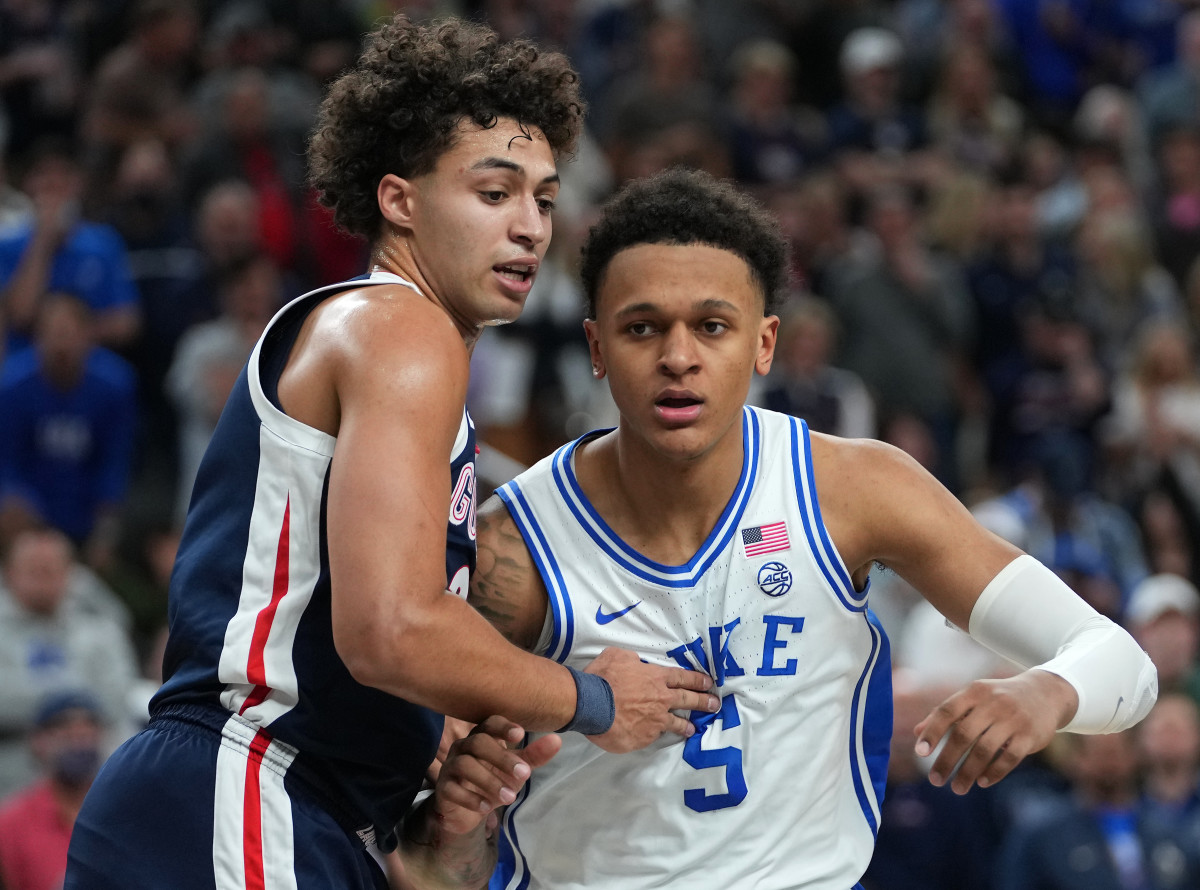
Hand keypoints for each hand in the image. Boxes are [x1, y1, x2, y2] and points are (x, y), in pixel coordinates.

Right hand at [431, 716, 561, 836]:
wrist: (467, 810)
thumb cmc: (493, 780)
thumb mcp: (516, 769)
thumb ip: (534, 756)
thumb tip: (557, 740)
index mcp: (482, 737)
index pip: (489, 723)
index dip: (503, 727)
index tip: (520, 735)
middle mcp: (464, 747)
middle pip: (478, 742)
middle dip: (502, 758)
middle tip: (524, 775)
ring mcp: (450, 766)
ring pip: (464, 765)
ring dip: (489, 781)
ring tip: (510, 798)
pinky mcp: (443, 788)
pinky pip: (452, 789)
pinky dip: (470, 798)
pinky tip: (487, 807)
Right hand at [584, 647, 717, 753]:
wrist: (592, 704)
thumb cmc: (602, 678)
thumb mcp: (617, 656)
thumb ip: (632, 660)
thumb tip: (637, 663)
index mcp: (655, 678)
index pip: (682, 678)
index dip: (696, 680)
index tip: (708, 683)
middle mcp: (660, 699)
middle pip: (687, 699)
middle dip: (703, 701)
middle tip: (714, 704)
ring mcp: (655, 720)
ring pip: (676, 723)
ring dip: (686, 725)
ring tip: (693, 728)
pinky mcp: (645, 737)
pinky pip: (654, 736)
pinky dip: (657, 735)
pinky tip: (658, 737)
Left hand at [913, 669, 1077, 794]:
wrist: (1045, 693)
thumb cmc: (998, 698)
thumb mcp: (973, 698)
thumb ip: (946, 714)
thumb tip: (916, 732)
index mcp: (974, 692)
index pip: (947, 711)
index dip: (932, 732)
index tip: (920, 753)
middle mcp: (993, 703)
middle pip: (964, 734)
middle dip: (947, 760)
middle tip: (935, 780)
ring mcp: (1013, 719)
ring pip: (985, 750)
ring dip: (968, 772)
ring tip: (957, 788)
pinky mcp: (1030, 736)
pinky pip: (1009, 758)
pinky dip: (994, 772)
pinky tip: (982, 782)